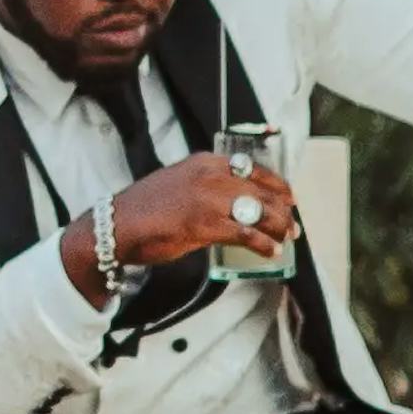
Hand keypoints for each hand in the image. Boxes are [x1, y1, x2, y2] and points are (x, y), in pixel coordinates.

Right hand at [69, 146, 302, 303]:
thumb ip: (206, 185)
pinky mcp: (206, 225)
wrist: (119, 224)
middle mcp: (211, 175)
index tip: (289, 195)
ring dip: (278, 226)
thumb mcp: (180, 181)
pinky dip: (264, 244)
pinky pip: (246, 234)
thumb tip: (233, 201)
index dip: (276, 184)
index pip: (252, 167)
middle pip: (260, 190)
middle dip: (282, 209)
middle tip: (293, 225)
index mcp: (205, 161)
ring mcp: (209, 199)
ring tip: (288, 238)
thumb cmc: (146, 208)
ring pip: (258, 211)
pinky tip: (271, 251)